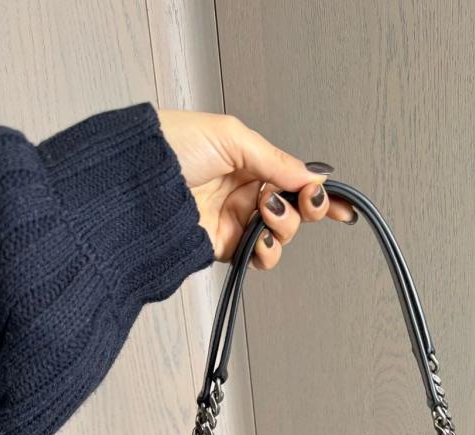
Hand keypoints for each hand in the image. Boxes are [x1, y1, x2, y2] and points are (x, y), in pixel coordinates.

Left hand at [157, 109, 356, 269]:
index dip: (318, 191)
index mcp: (245, 159)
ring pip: (280, 234)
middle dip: (305, 207)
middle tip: (305, 203)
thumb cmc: (169, 149)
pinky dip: (267, 252)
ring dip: (283, 228)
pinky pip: (259, 256)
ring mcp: (234, 220)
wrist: (134, 186)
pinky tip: (259, 241)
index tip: (341, 205)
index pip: (292, 176)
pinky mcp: (223, 247)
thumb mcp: (231, 138)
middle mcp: (242, 190)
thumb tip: (310, 175)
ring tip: (264, 214)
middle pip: (293, 208)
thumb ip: (276, 160)